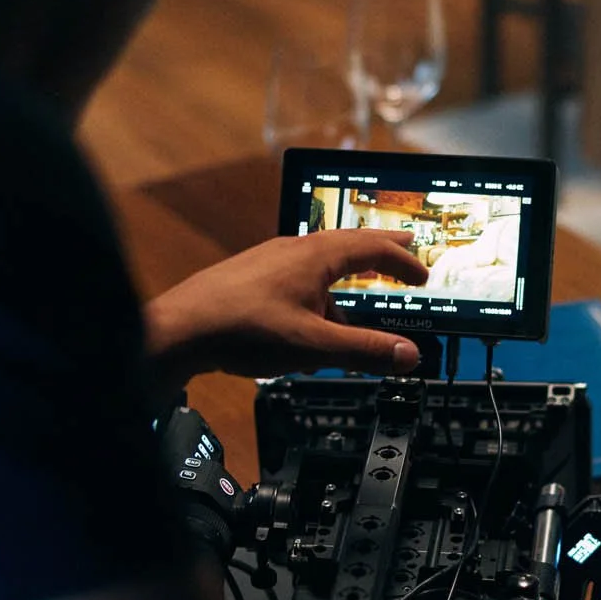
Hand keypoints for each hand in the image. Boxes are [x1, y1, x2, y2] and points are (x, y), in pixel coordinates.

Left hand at [144, 230, 429, 389]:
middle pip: (348, 244)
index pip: (372, 248)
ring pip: (320, 269)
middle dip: (380, 252)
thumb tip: (408, 355)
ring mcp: (269, 264)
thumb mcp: (313, 345)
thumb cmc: (239, 329)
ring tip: (355, 322)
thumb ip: (365, 351)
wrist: (177, 331)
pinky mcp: (251, 281)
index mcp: (314, 256)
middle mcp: (293, 251)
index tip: (423, 274)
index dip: (403, 261)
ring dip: (345, 289)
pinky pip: (297, 283)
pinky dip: (317, 300)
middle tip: (405, 248)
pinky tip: (309, 332)